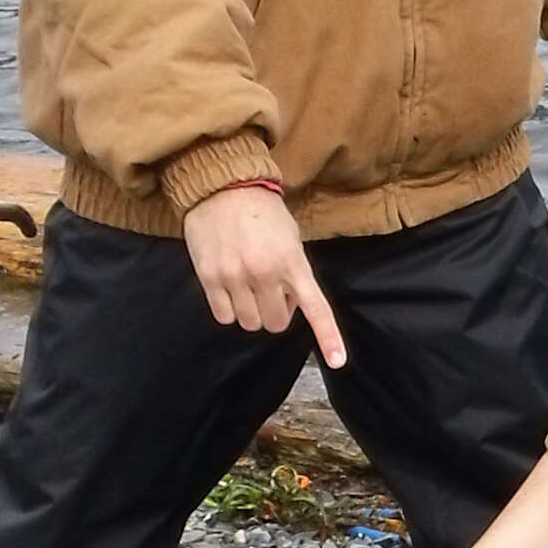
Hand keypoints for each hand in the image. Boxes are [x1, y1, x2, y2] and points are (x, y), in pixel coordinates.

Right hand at [183, 185, 343, 370]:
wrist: (221, 186)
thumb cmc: (261, 211)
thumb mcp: (291, 237)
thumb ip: (294, 271)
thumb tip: (289, 304)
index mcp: (292, 262)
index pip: (315, 307)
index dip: (327, 337)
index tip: (337, 361)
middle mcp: (265, 274)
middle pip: (275, 323)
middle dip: (276, 312)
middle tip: (271, 291)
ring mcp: (235, 277)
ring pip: (249, 323)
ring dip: (252, 311)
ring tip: (249, 286)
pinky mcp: (210, 278)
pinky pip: (223, 316)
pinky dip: (229, 309)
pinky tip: (231, 288)